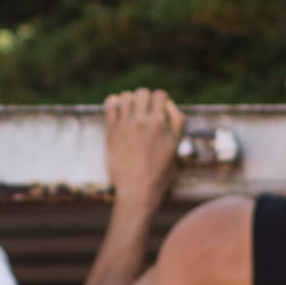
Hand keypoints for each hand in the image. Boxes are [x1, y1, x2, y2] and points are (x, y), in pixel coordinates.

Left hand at [103, 88, 184, 206]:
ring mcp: (126, 125)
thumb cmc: (158, 175)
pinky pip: (110, 105)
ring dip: (129, 101)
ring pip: (126, 96)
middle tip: (143, 111)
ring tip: (129, 112)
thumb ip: (175, 125)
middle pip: (143, 92)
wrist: (137, 192)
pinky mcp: (111, 131)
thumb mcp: (175, 149)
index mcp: (161, 125)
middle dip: (144, 99)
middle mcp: (143, 122)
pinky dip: (113, 103)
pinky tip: (117, 110)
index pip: (160, 95)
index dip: (160, 100)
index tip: (157, 109)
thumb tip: (169, 105)